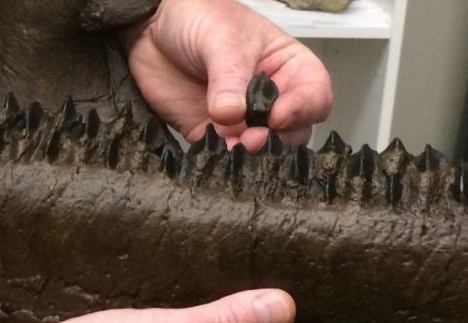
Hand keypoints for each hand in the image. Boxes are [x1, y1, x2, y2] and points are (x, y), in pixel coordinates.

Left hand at [121, 0, 332, 148]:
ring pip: (265, 151)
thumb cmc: (200, 18)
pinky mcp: (216, 135)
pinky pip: (228, 156)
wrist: (152, 26)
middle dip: (278, 139)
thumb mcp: (222, 41)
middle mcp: (274, 99)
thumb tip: (231, 115)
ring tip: (235, 146)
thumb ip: (229, 78)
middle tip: (253, 137)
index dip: (303, 110)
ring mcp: (246, 121)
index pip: (315, 96)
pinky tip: (216, 151)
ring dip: (253, 155)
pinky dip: (225, 159)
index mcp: (290, 69)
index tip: (277, 115)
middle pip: (296, 132)